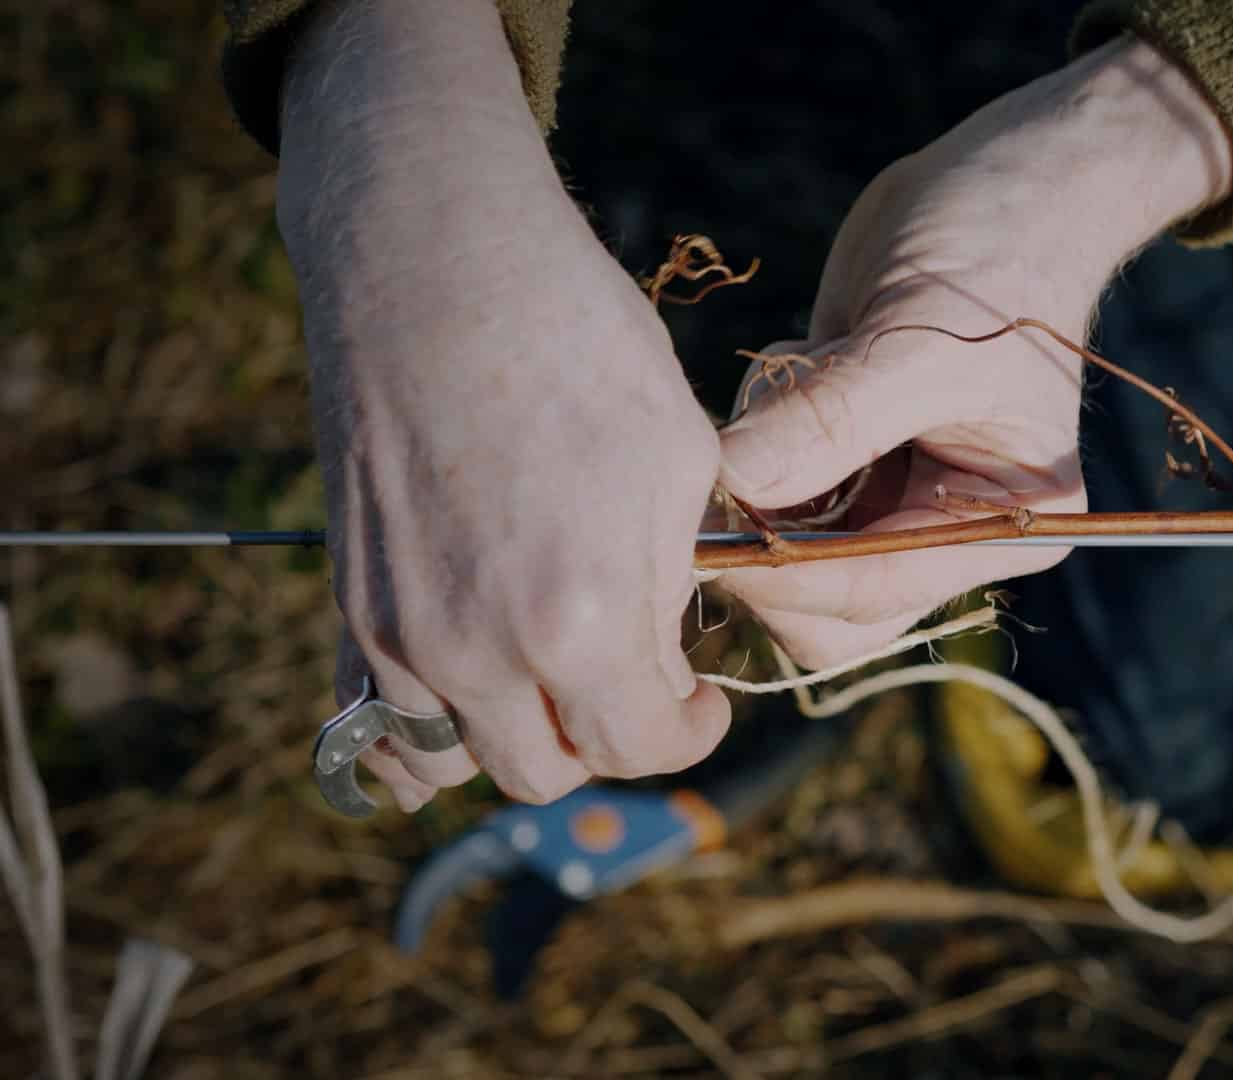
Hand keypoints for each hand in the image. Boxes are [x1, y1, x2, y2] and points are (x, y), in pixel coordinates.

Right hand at [282, 0, 727, 809]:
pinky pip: (372, 720)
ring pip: (454, 761)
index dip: (691, 731)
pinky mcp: (348, 599)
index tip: (703, 699)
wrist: (434, 263)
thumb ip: (670, 586)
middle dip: (607, 738)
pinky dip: (426, 725)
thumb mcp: (676, 462)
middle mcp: (479, 650)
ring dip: (514, 740)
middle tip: (638, 682)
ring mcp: (399, 631)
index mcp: (584, 622)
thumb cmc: (577, 342)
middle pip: (548, 771)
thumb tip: (662, 648)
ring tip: (553, 680)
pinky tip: (470, 685)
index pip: (643, 747)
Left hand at [715, 36, 1231, 667]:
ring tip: (805, 365)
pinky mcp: (848, 460)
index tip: (707, 520)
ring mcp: (896, 498)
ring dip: (763, 472)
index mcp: (1008, 523)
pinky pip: (773, 486)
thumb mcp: (917, 340)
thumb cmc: (995, 253)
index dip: (785, 570)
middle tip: (726, 452)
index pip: (875, 589)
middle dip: (768, 536)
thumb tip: (736, 485)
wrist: (1002, 181)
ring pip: (788, 549)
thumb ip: (832, 420)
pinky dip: (761, 429)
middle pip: (826, 605)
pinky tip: (806, 353)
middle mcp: (953, 530)